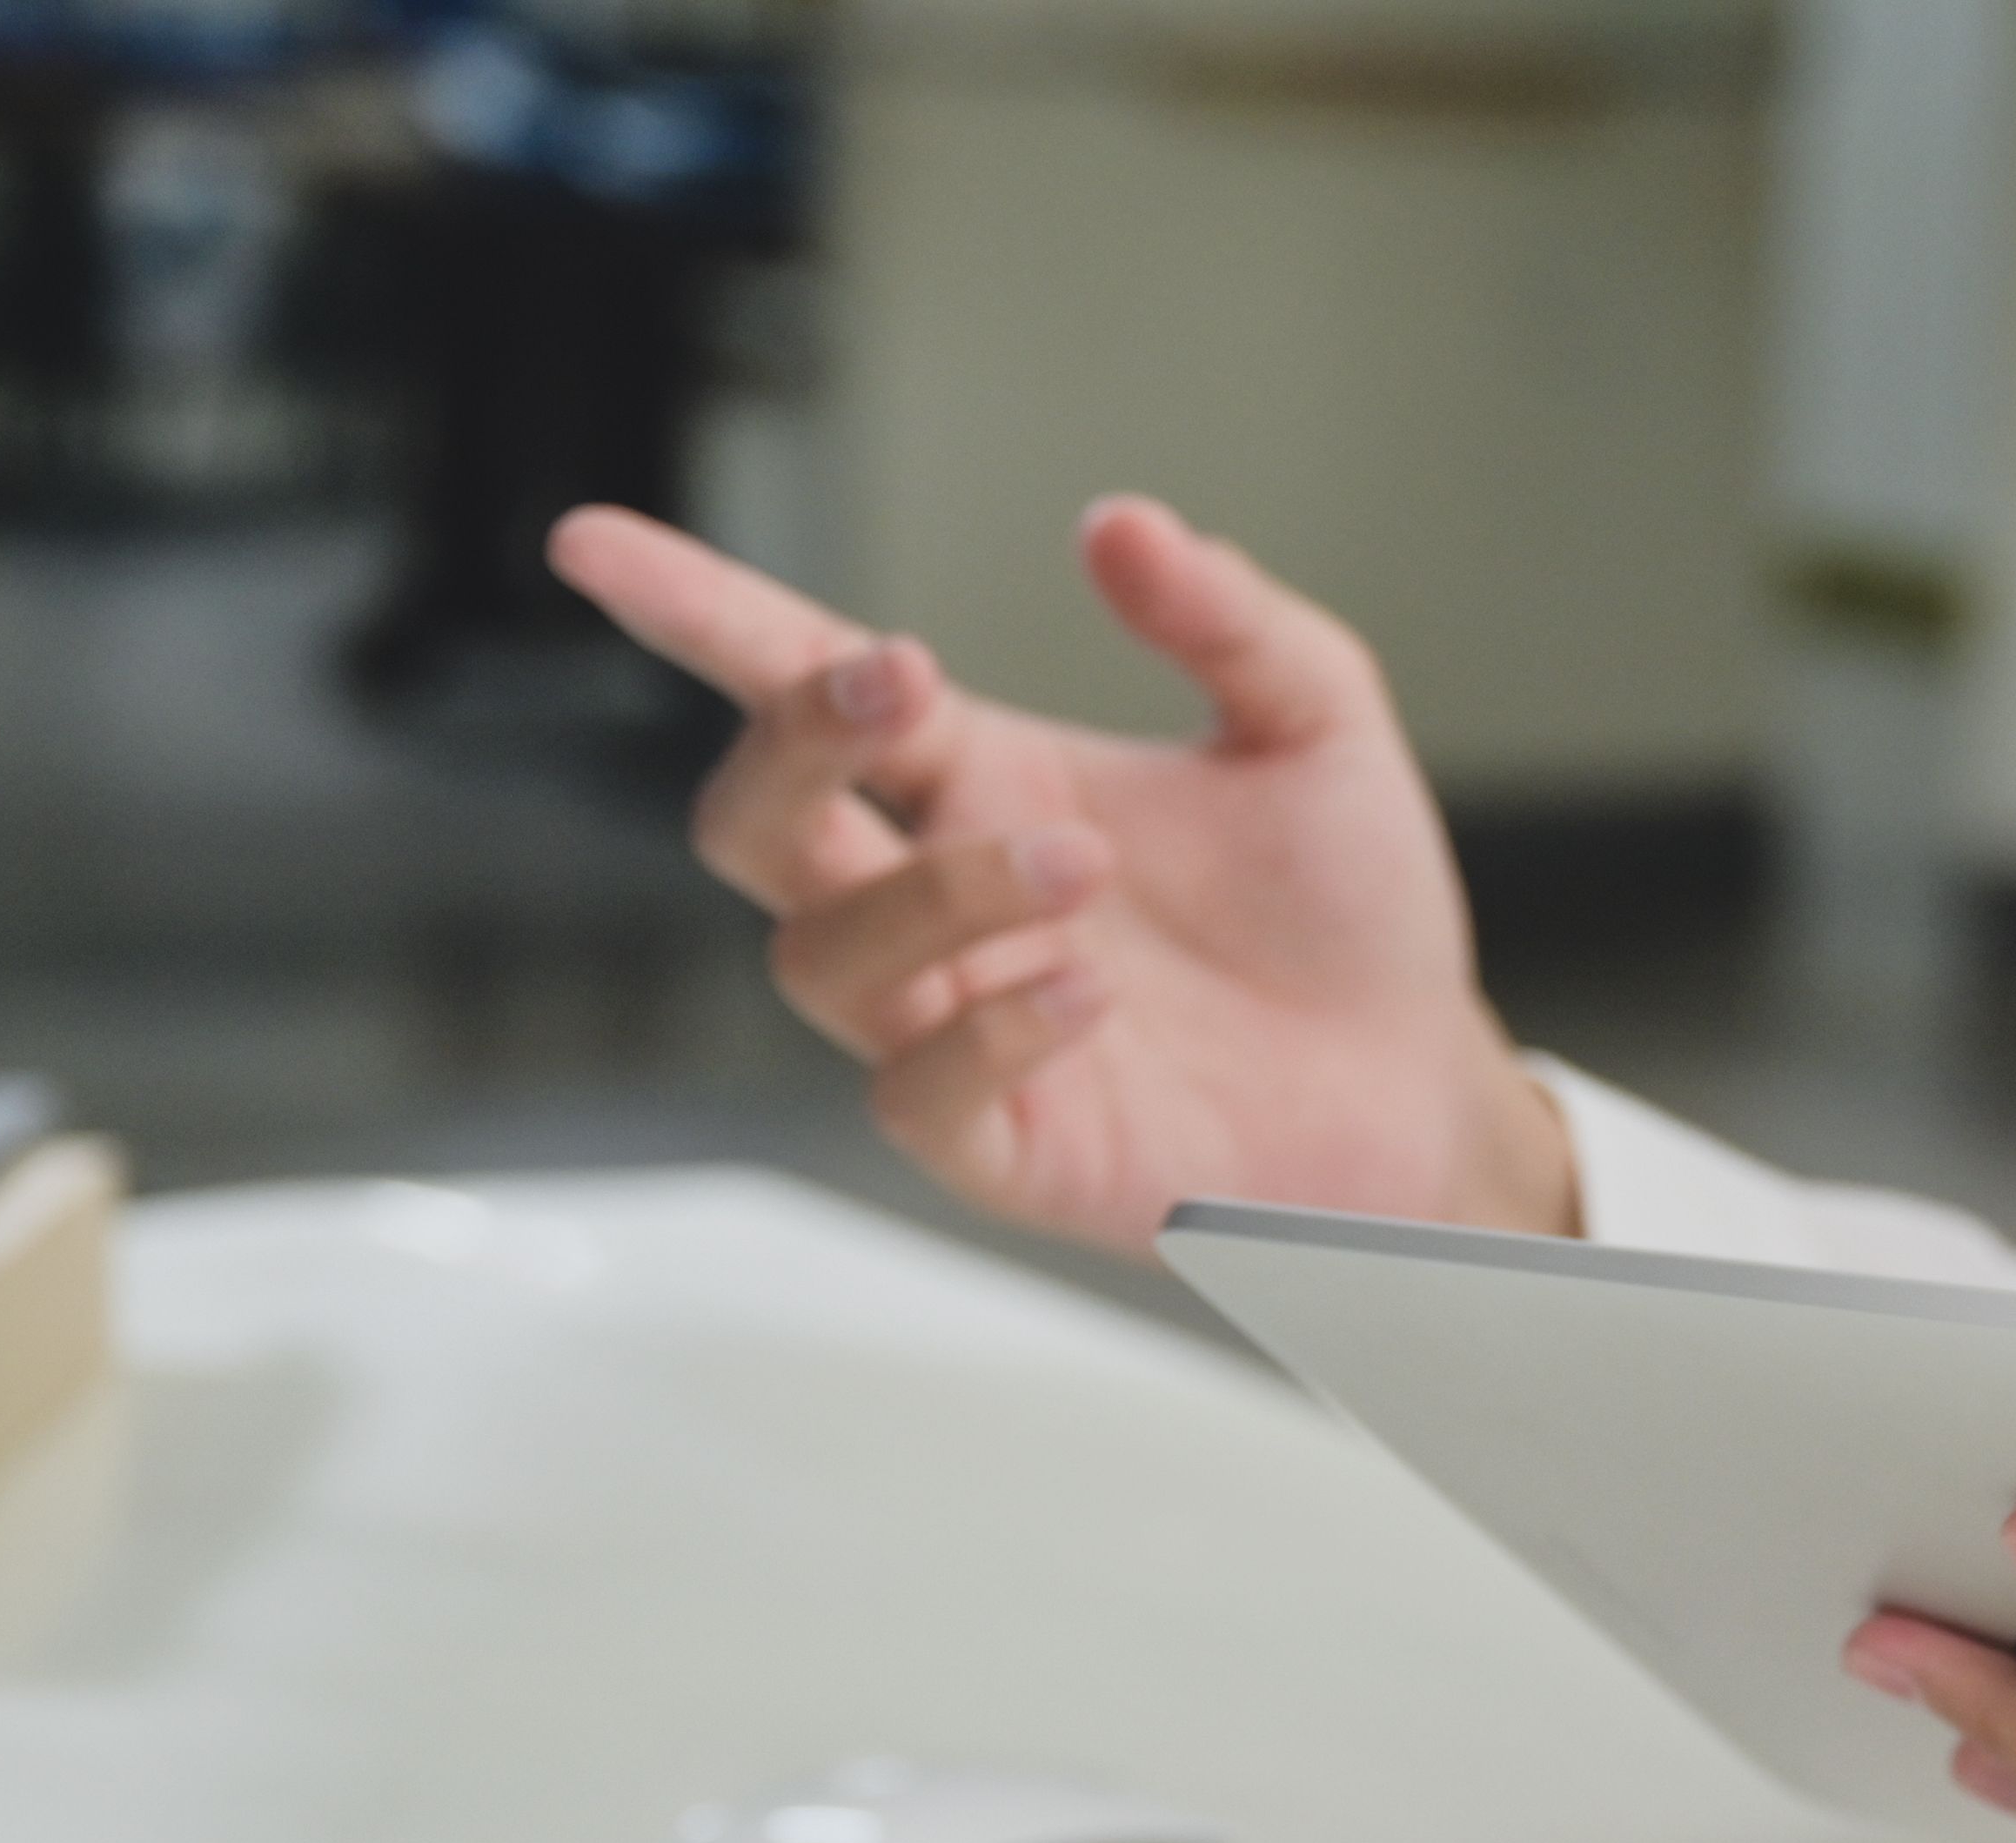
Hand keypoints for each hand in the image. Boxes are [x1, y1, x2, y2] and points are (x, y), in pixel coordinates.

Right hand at [548, 502, 1577, 1253]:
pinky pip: (918, 1096)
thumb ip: (1225, 619)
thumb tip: (1119, 524)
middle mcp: (940, 904)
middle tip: (907, 690)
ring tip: (1085, 868)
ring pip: (824, 959)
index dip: (694, 615)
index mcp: (980, 781)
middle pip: (753, 827)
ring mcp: (957, 1028)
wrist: (1422, 1082)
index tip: (593, 545)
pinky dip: (990, 1029)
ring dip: (937, 892)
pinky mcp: (1008, 1146)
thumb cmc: (1348, 913)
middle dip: (793, 745)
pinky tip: (1090, 991)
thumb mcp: (1317, 724)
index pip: (797, 687)